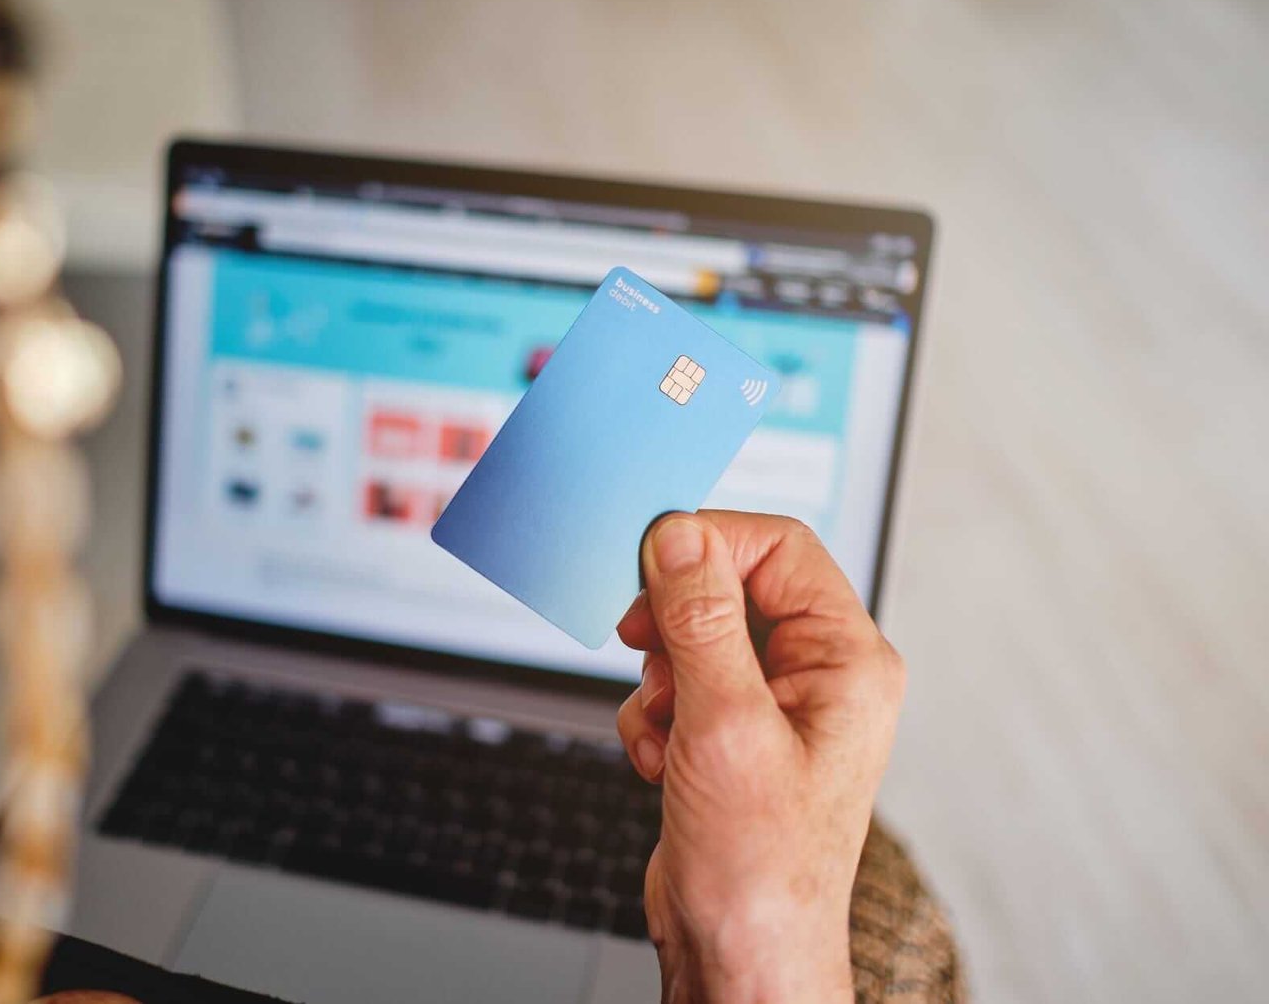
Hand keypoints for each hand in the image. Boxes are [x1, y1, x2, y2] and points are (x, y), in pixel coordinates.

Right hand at [615, 512, 904, 1003]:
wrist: (741, 954)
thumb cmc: (763, 868)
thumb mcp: (725, 726)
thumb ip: (701, 621)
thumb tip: (679, 536)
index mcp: (847, 660)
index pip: (778, 549)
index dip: (708, 544)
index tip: (648, 560)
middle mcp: (819, 676)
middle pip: (732, 588)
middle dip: (676, 621)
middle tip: (642, 645)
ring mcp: (776, 708)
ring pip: (697, 636)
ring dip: (661, 676)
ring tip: (667, 728)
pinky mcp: (735, 737)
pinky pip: (681, 685)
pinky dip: (655, 716)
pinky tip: (662, 761)